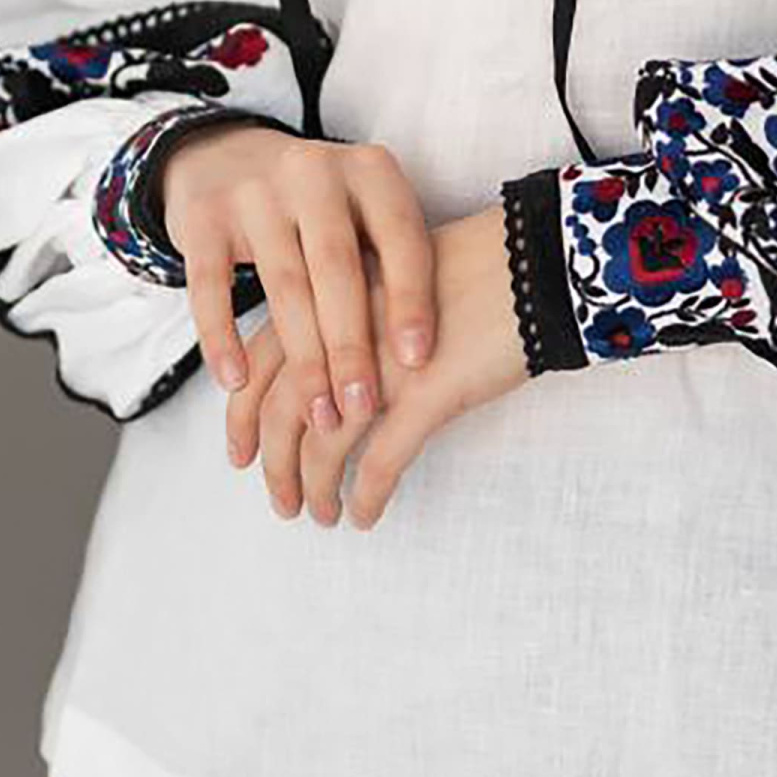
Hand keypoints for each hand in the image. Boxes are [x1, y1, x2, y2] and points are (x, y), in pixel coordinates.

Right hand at [161, 120, 438, 424]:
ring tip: (319, 416)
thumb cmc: (321, 210)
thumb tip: (426, 361)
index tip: (417, 360)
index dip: (411, 299)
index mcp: (369, 170)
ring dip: (303, 358)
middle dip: (352, 346)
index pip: (399, 236)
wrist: (228, 157)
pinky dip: (222, 337)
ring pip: (283, 284)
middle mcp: (314, 170)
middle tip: (362, 409)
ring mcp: (255, 190)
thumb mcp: (365, 213)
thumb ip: (392, 265)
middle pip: (338, 267)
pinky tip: (236, 382)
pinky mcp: (203, 216)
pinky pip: (211, 285)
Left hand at [226, 203, 530, 529]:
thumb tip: (325, 367)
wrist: (534, 261)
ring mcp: (384, 365)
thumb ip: (352, 316)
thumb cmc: (474, 267)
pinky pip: (381, 462)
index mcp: (333, 296)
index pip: (261, 364)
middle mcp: (346, 330)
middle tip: (280, 500)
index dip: (243, 416)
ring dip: (314, 489)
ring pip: (323, 445)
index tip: (242, 453)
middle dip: (274, 464)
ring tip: (322, 514)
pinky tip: (366, 514)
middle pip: (281, 411)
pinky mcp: (427, 396)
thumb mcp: (393, 278)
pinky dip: (366, 496)